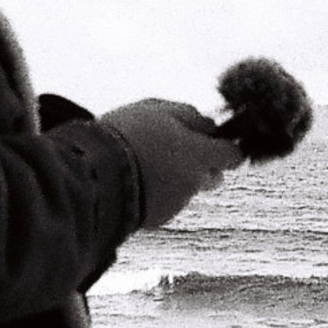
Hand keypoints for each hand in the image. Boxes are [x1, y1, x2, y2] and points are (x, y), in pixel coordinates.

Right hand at [99, 99, 243, 228]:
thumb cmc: (125, 135)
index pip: (233, 156)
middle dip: (199, 166)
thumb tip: (207, 124)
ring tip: (141, 165)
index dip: (223, 148)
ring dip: (173, 179)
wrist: (94, 174)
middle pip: (212, 176)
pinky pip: (164, 203)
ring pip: (186, 189)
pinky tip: (131, 182)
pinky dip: (154, 194)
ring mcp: (176, 203)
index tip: (208, 142)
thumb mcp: (155, 109)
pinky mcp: (157, 219)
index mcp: (199, 154)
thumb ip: (187, 115)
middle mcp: (194, 182)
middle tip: (171, 152)